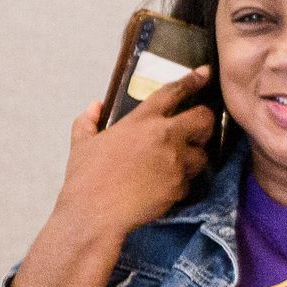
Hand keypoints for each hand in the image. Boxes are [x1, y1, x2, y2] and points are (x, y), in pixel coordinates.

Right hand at [50, 67, 215, 241]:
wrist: (95, 212)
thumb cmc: (86, 178)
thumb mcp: (82, 144)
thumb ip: (88, 121)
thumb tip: (95, 106)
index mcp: (141, 121)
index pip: (173, 92)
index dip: (192, 80)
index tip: (205, 73)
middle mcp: (165, 136)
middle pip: (203, 119)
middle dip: (205, 120)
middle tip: (198, 127)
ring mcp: (176, 162)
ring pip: (202, 154)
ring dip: (194, 156)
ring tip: (178, 162)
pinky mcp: (180, 185)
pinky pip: (189, 181)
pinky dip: (181, 183)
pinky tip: (166, 186)